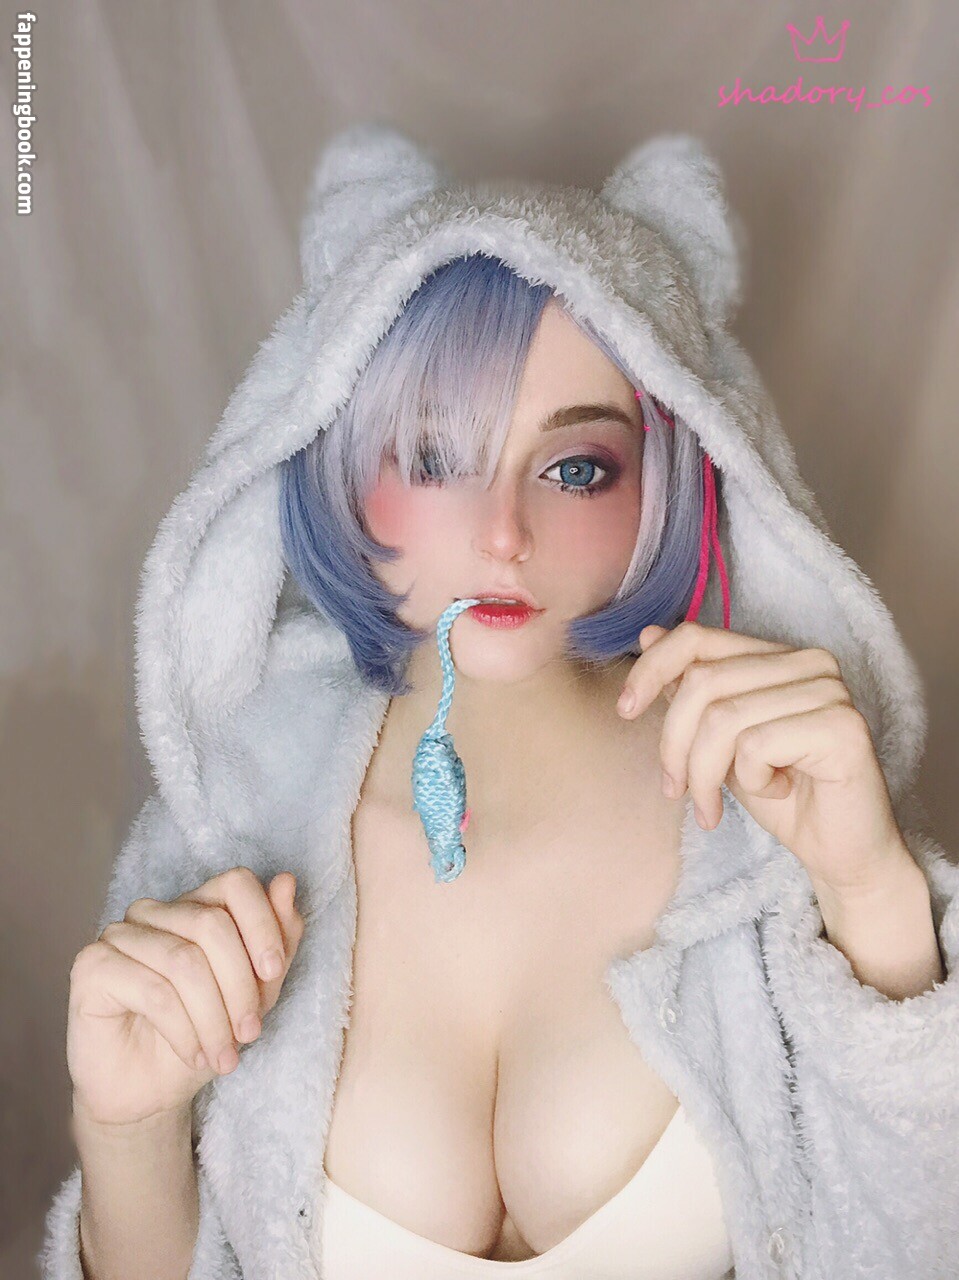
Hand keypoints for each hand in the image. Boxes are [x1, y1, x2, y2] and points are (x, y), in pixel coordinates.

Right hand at [68, 867, 304, 1128]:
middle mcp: (153, 911)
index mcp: (195, 905)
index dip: (263, 925)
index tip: (274, 973)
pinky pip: (153, 990)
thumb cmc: (204, 1036)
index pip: (235, 883)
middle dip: (241, 986)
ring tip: (224, 1057)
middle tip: (250, 1033)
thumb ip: (277, 939)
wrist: (150, 1095)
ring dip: (213, 1018)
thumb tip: (286, 882)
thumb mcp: (257, 992)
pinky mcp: (92, 966)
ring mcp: (118, 935)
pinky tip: (193, 1055)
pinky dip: (183, 1030)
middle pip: (212, 924)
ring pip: (184, 961)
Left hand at [617, 620, 915, 900]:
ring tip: (713, 808)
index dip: (650, 670)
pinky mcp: (841, 727)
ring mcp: (829, 691)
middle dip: (674, 744)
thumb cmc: (782, 796)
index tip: (625, 711)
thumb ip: (691, 689)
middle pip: (702, 682)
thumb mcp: (719, 741)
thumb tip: (648, 634)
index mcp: (778, 654)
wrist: (841, 853)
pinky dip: (751, 781)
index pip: (695, 637)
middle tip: (675, 790)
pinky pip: (756, 745)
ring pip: (723, 718)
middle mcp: (809, 661)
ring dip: (705, 774)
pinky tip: (776, 792)